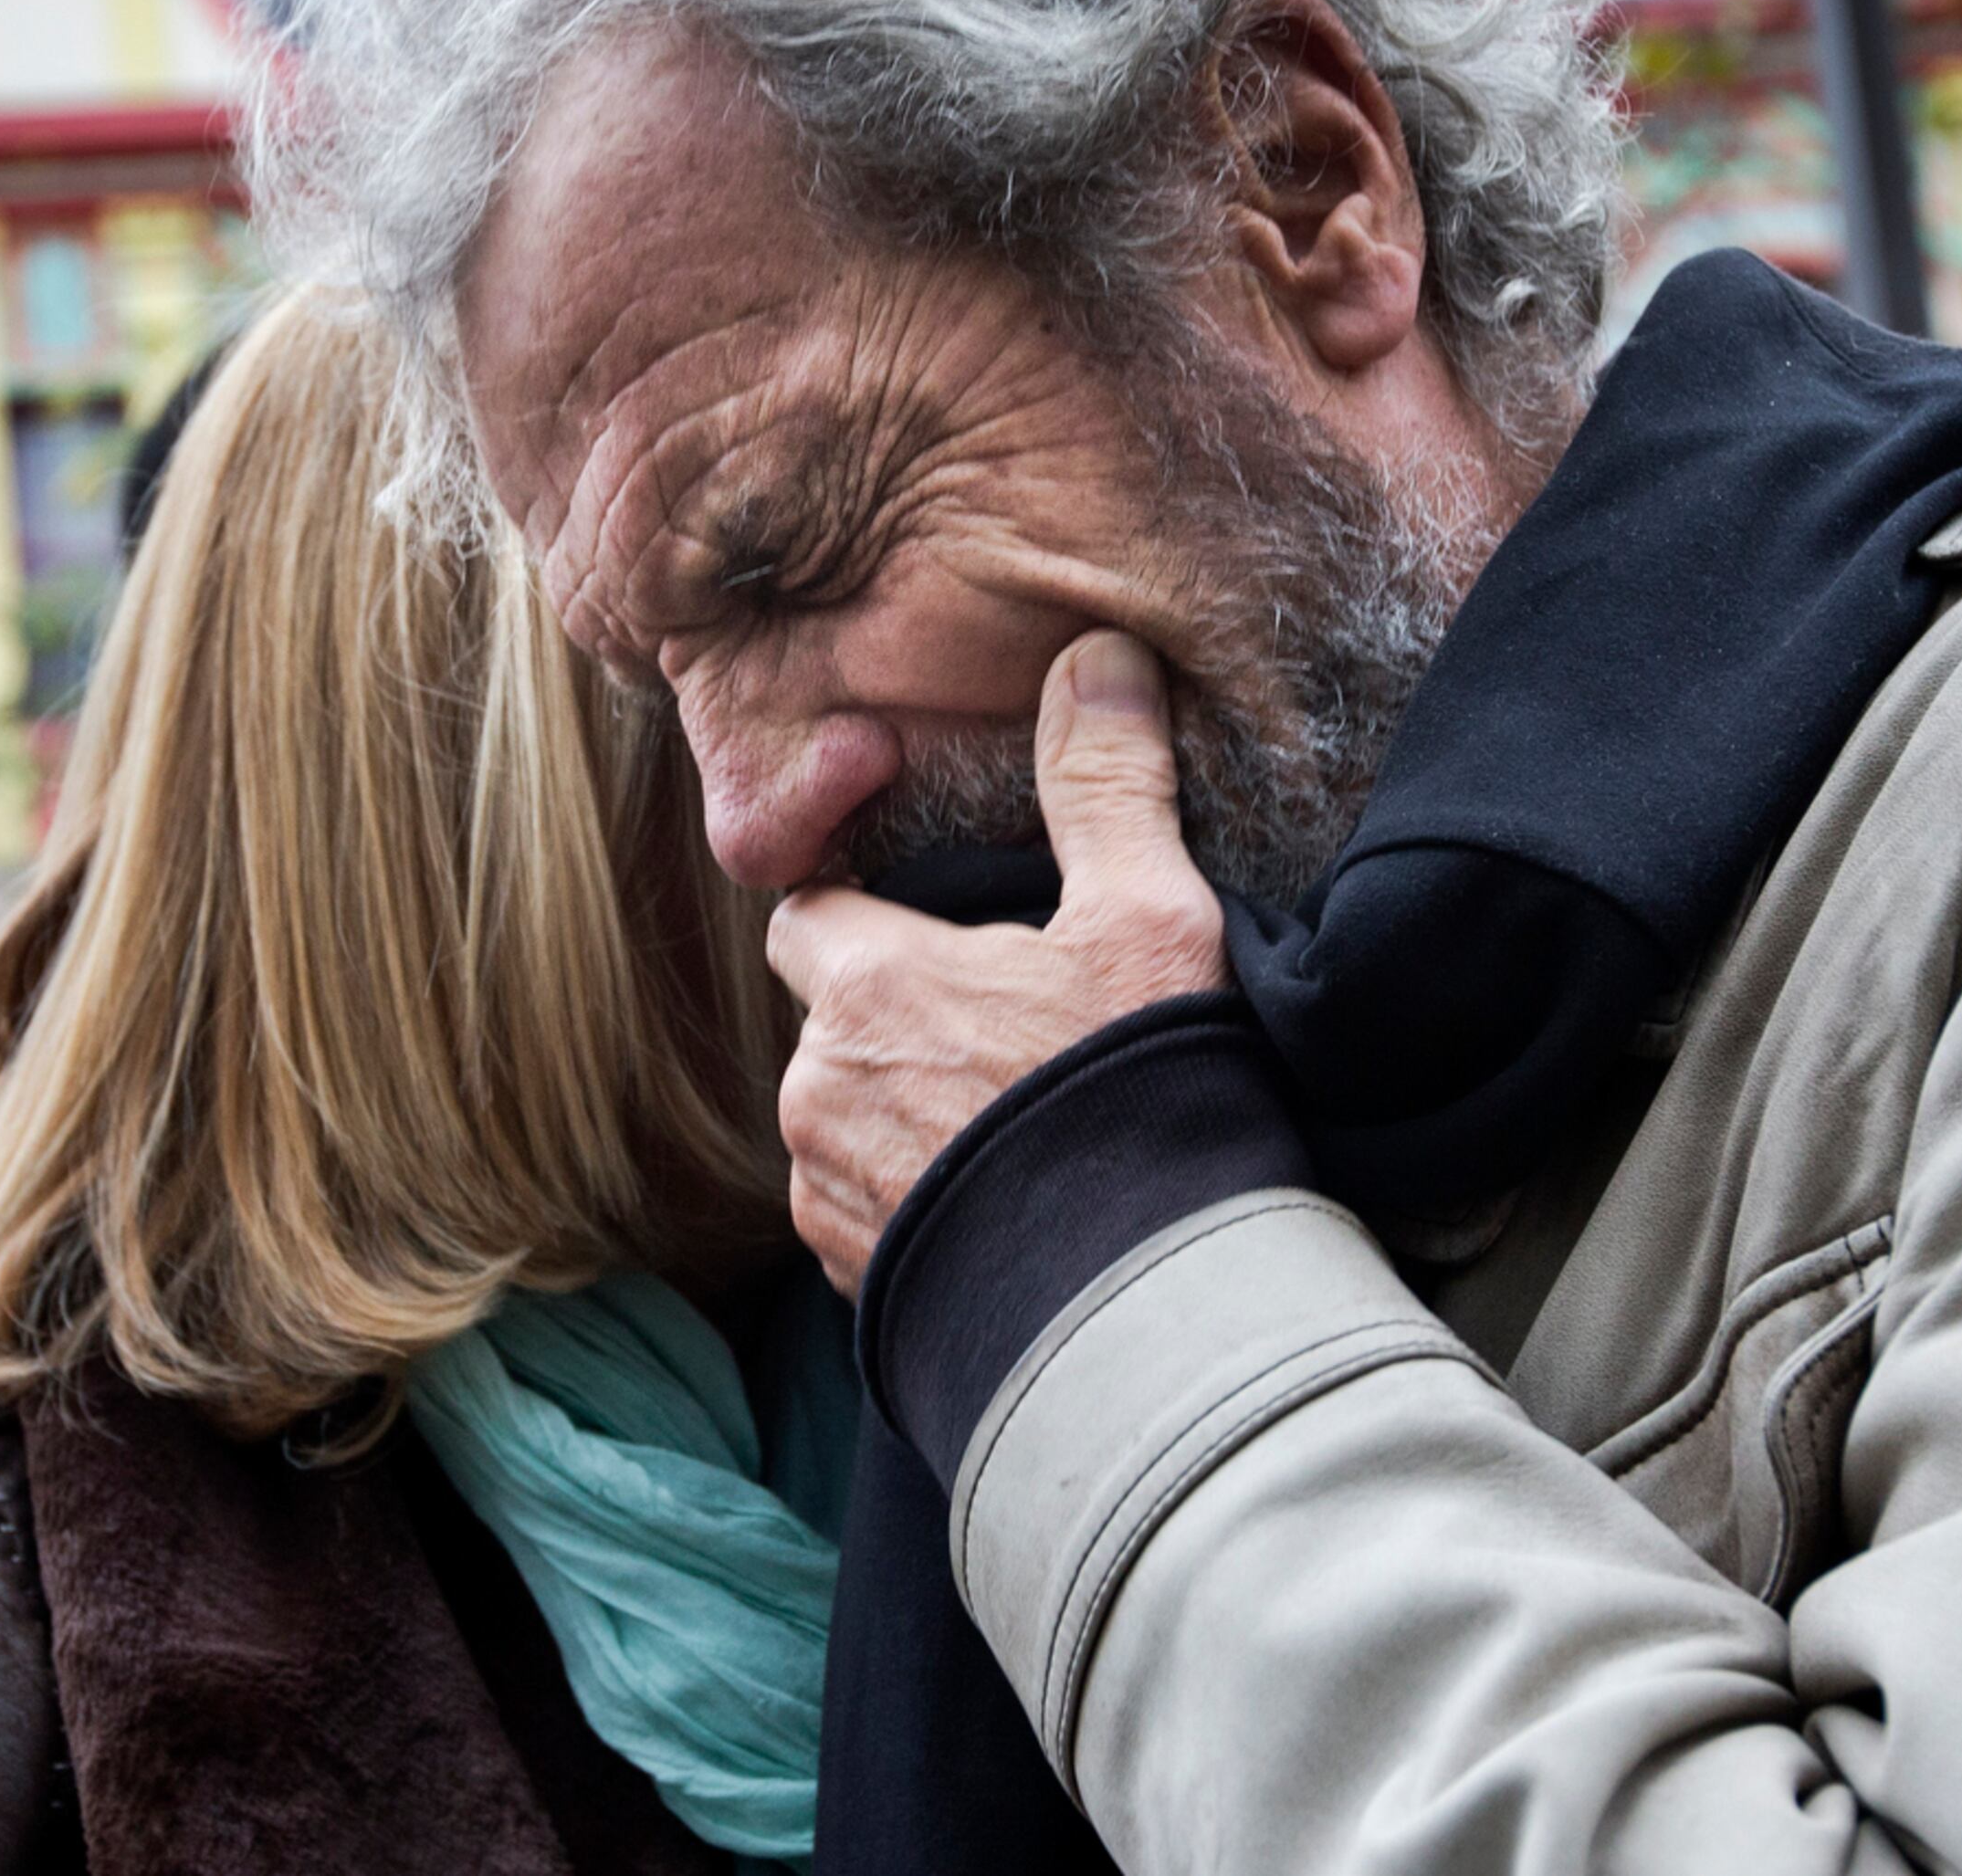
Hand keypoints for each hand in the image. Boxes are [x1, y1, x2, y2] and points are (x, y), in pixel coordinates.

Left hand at [767, 632, 1227, 1290]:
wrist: (1154, 1309)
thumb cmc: (1147, 1094)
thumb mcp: (1148, 919)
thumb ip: (1107, 783)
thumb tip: (1097, 653)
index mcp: (865, 985)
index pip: (806, 915)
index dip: (864, 916)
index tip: (937, 932)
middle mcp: (816, 1090)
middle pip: (832, 1023)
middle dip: (899, 1023)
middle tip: (1011, 1039)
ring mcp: (827, 1196)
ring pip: (843, 1122)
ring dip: (904, 1117)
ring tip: (1018, 1130)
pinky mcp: (854, 1286)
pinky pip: (862, 1216)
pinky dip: (915, 1204)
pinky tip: (1005, 1207)